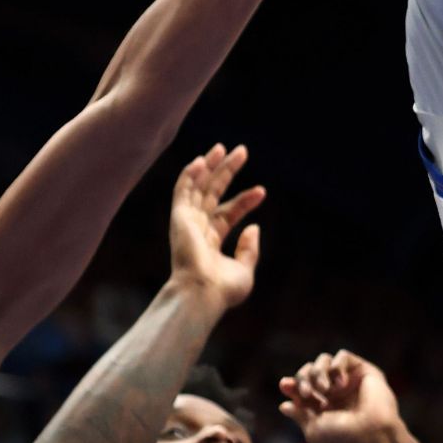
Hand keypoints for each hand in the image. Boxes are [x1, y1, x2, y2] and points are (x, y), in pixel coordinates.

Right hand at [168, 144, 264, 309]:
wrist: (203, 293)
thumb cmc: (222, 290)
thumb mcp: (244, 270)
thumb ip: (249, 249)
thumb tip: (254, 228)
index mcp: (211, 242)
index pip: (228, 213)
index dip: (245, 200)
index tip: (262, 191)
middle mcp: (197, 230)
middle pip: (213, 194)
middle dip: (227, 172)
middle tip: (243, 151)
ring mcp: (187, 223)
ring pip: (198, 187)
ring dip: (210, 167)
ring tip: (224, 148)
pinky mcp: (179, 218)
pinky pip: (183, 191)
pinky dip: (190, 175)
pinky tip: (202, 160)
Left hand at [278, 350, 403, 442]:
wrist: (370, 435)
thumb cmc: (341, 437)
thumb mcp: (313, 429)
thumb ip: (299, 414)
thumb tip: (283, 405)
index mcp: (323, 407)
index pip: (302, 389)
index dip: (292, 385)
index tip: (285, 385)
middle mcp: (336, 392)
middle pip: (310, 371)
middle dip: (304, 378)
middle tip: (307, 393)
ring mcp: (349, 380)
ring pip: (324, 360)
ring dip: (318, 372)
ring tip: (324, 389)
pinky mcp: (363, 370)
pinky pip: (343, 356)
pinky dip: (336, 367)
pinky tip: (341, 385)